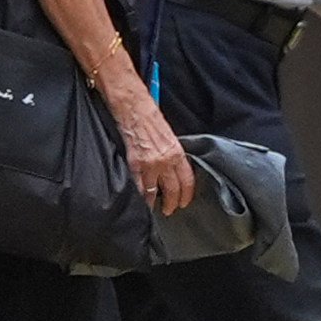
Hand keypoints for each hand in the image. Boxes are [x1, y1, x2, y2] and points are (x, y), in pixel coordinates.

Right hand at [119, 92, 193, 217]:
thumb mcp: (170, 137)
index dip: (186, 194)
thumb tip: (173, 170)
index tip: (185, 202)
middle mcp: (165, 161)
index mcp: (177, 153)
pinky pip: (137, 187)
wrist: (134, 110)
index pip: (187, 180)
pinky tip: (139, 202)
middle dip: (172, 203)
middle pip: (172, 190)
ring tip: (154, 210)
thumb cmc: (151, 120)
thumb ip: (172, 154)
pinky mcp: (133, 164)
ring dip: (154, 203)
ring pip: (153, 192)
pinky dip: (139, 197)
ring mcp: (149, 164)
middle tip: (170, 211)